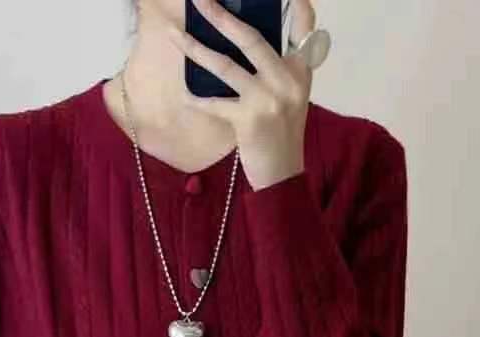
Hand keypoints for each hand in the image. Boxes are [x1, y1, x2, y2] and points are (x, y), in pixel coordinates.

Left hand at [167, 0, 318, 191]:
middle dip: (220, 16)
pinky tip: (185, 92)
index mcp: (301, 70)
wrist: (283, 175)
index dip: (296, 5)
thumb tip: (243, 36)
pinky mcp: (248, 121)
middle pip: (250, 38)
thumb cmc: (282, 133)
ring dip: (196, 49)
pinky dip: (197, 98)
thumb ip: (278, 67)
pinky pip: (214, 103)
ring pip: (225, 66)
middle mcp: (287, 80)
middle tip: (200, 0)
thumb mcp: (291, 95)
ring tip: (175, 34)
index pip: (304, 27)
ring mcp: (267, 100)